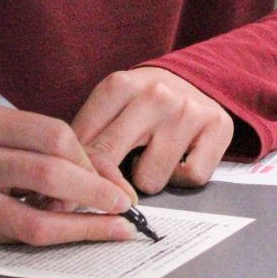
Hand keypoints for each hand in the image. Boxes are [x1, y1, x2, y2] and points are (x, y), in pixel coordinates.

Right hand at [0, 106, 137, 245]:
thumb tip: (104, 178)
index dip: (89, 158)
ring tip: (114, 227)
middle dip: (94, 192)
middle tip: (123, 203)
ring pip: (34, 221)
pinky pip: (21, 239)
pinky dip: (57, 236)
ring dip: (83, 227)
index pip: (52, 135)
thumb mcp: (1, 124)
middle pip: (47, 175)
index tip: (109, 174)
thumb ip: (45, 143)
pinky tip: (77, 231)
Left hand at [71, 67, 233, 193]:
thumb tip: (59, 194)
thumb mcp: (112, 106)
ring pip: (150, 179)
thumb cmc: (144, 103)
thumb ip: (87, 140)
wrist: (197, 80)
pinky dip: (182, 177)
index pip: (84, 143)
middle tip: (101, 198)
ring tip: (152, 159)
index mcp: (120, 85)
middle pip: (109, 161)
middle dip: (101, 187)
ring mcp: (186, 111)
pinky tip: (180, 158)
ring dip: (149, 178)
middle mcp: (154, 95)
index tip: (64, 197)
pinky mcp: (217, 128)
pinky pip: (189, 179)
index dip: (72, 176)